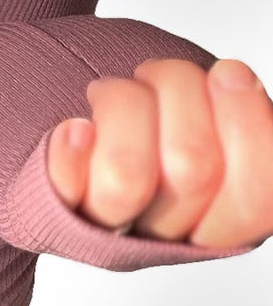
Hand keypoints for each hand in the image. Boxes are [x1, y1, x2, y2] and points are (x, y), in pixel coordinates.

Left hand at [45, 56, 272, 247]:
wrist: (54, 121)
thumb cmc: (150, 110)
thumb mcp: (211, 107)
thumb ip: (233, 108)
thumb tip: (233, 81)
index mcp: (227, 215)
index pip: (261, 197)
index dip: (249, 123)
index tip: (228, 71)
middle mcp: (171, 234)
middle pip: (193, 169)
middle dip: (181, 91)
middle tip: (159, 73)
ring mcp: (113, 229)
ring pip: (126, 178)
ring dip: (124, 106)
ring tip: (114, 89)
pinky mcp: (55, 217)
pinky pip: (63, 195)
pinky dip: (68, 152)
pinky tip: (77, 128)